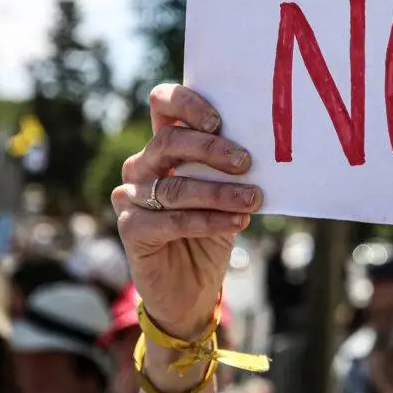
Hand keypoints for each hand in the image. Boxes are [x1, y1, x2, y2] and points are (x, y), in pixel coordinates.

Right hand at [113, 84, 263, 341]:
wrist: (192, 287)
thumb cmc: (213, 229)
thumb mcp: (226, 193)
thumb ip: (231, 168)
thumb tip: (262, 149)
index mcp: (165, 146)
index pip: (164, 105)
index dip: (187, 104)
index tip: (220, 120)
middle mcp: (142, 166)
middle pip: (168, 142)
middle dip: (210, 149)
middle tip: (246, 162)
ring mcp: (131, 197)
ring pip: (174, 186)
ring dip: (219, 192)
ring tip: (253, 199)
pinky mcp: (130, 230)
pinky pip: (170, 220)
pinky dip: (207, 220)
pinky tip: (236, 222)